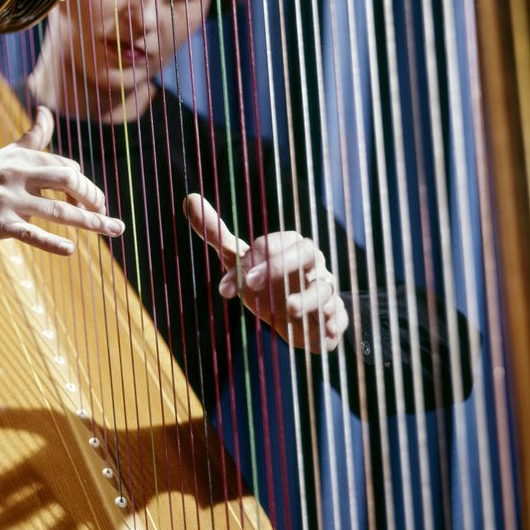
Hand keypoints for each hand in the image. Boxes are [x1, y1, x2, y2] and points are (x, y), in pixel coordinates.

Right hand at [0, 106, 123, 272]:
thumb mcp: (2, 158)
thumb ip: (30, 138)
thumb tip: (46, 109)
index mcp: (19, 157)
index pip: (66, 166)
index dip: (84, 184)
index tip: (91, 203)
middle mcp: (14, 173)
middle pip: (67, 178)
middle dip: (93, 195)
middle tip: (106, 213)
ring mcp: (6, 199)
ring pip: (57, 210)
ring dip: (89, 222)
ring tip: (112, 229)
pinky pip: (31, 234)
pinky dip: (52, 243)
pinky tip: (70, 250)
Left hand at [183, 194, 347, 352]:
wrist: (288, 317)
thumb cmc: (263, 280)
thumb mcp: (237, 259)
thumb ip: (215, 232)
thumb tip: (189, 198)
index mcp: (288, 245)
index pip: (273, 243)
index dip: (251, 260)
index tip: (226, 284)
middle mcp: (311, 264)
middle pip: (307, 251)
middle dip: (280, 265)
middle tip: (251, 283)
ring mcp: (324, 289)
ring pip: (325, 288)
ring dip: (309, 299)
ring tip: (290, 310)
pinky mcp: (332, 317)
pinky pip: (339, 317)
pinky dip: (334, 323)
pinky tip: (325, 332)